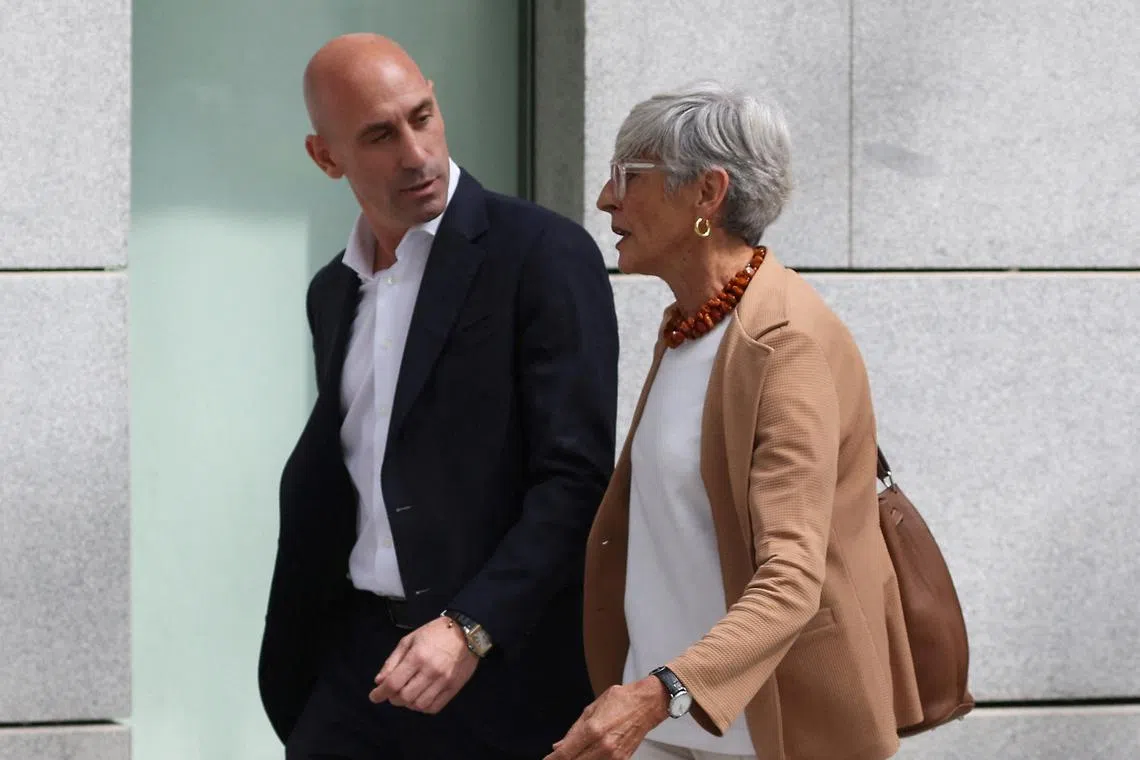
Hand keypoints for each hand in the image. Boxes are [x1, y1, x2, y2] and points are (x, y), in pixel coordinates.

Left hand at [368, 615, 477, 713]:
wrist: (467, 632)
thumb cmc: (435, 633)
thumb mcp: (410, 639)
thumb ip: (393, 661)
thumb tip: (379, 681)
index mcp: (417, 657)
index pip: (394, 683)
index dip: (380, 694)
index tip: (374, 696)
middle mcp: (430, 671)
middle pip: (405, 697)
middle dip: (393, 698)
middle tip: (393, 692)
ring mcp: (444, 681)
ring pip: (419, 705)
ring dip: (408, 704)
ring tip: (408, 694)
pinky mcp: (454, 688)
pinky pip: (434, 707)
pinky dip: (423, 707)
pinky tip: (420, 698)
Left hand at [544, 677, 669, 759]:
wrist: (646, 705)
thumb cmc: (622, 701)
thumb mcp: (592, 709)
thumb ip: (574, 730)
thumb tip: (559, 745)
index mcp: (593, 729)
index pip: (565, 753)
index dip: (553, 759)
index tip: (548, 759)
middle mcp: (603, 745)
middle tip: (557, 758)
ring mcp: (613, 756)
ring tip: (573, 756)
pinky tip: (586, 757)